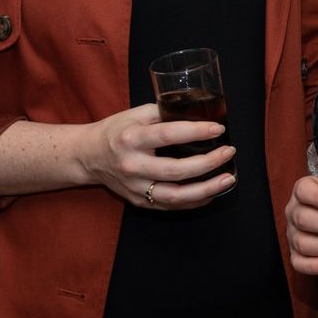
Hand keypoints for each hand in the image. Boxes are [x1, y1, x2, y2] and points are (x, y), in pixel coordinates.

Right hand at [81, 103, 235, 209]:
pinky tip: (212, 192)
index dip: (197, 132)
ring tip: (228, 179)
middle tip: (229, 152)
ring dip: (206, 189)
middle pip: (176, 170)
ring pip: (176, 196)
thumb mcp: (135, 114)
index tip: (218, 129)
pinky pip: (171, 206)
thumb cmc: (116, 130)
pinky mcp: (139, 201)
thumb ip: (164, 112)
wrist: (88, 156)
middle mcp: (132, 165)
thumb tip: (198, 111)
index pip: (169, 135)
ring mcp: (135, 187)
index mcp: (131, 138)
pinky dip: (194, 201)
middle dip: (208, 162)